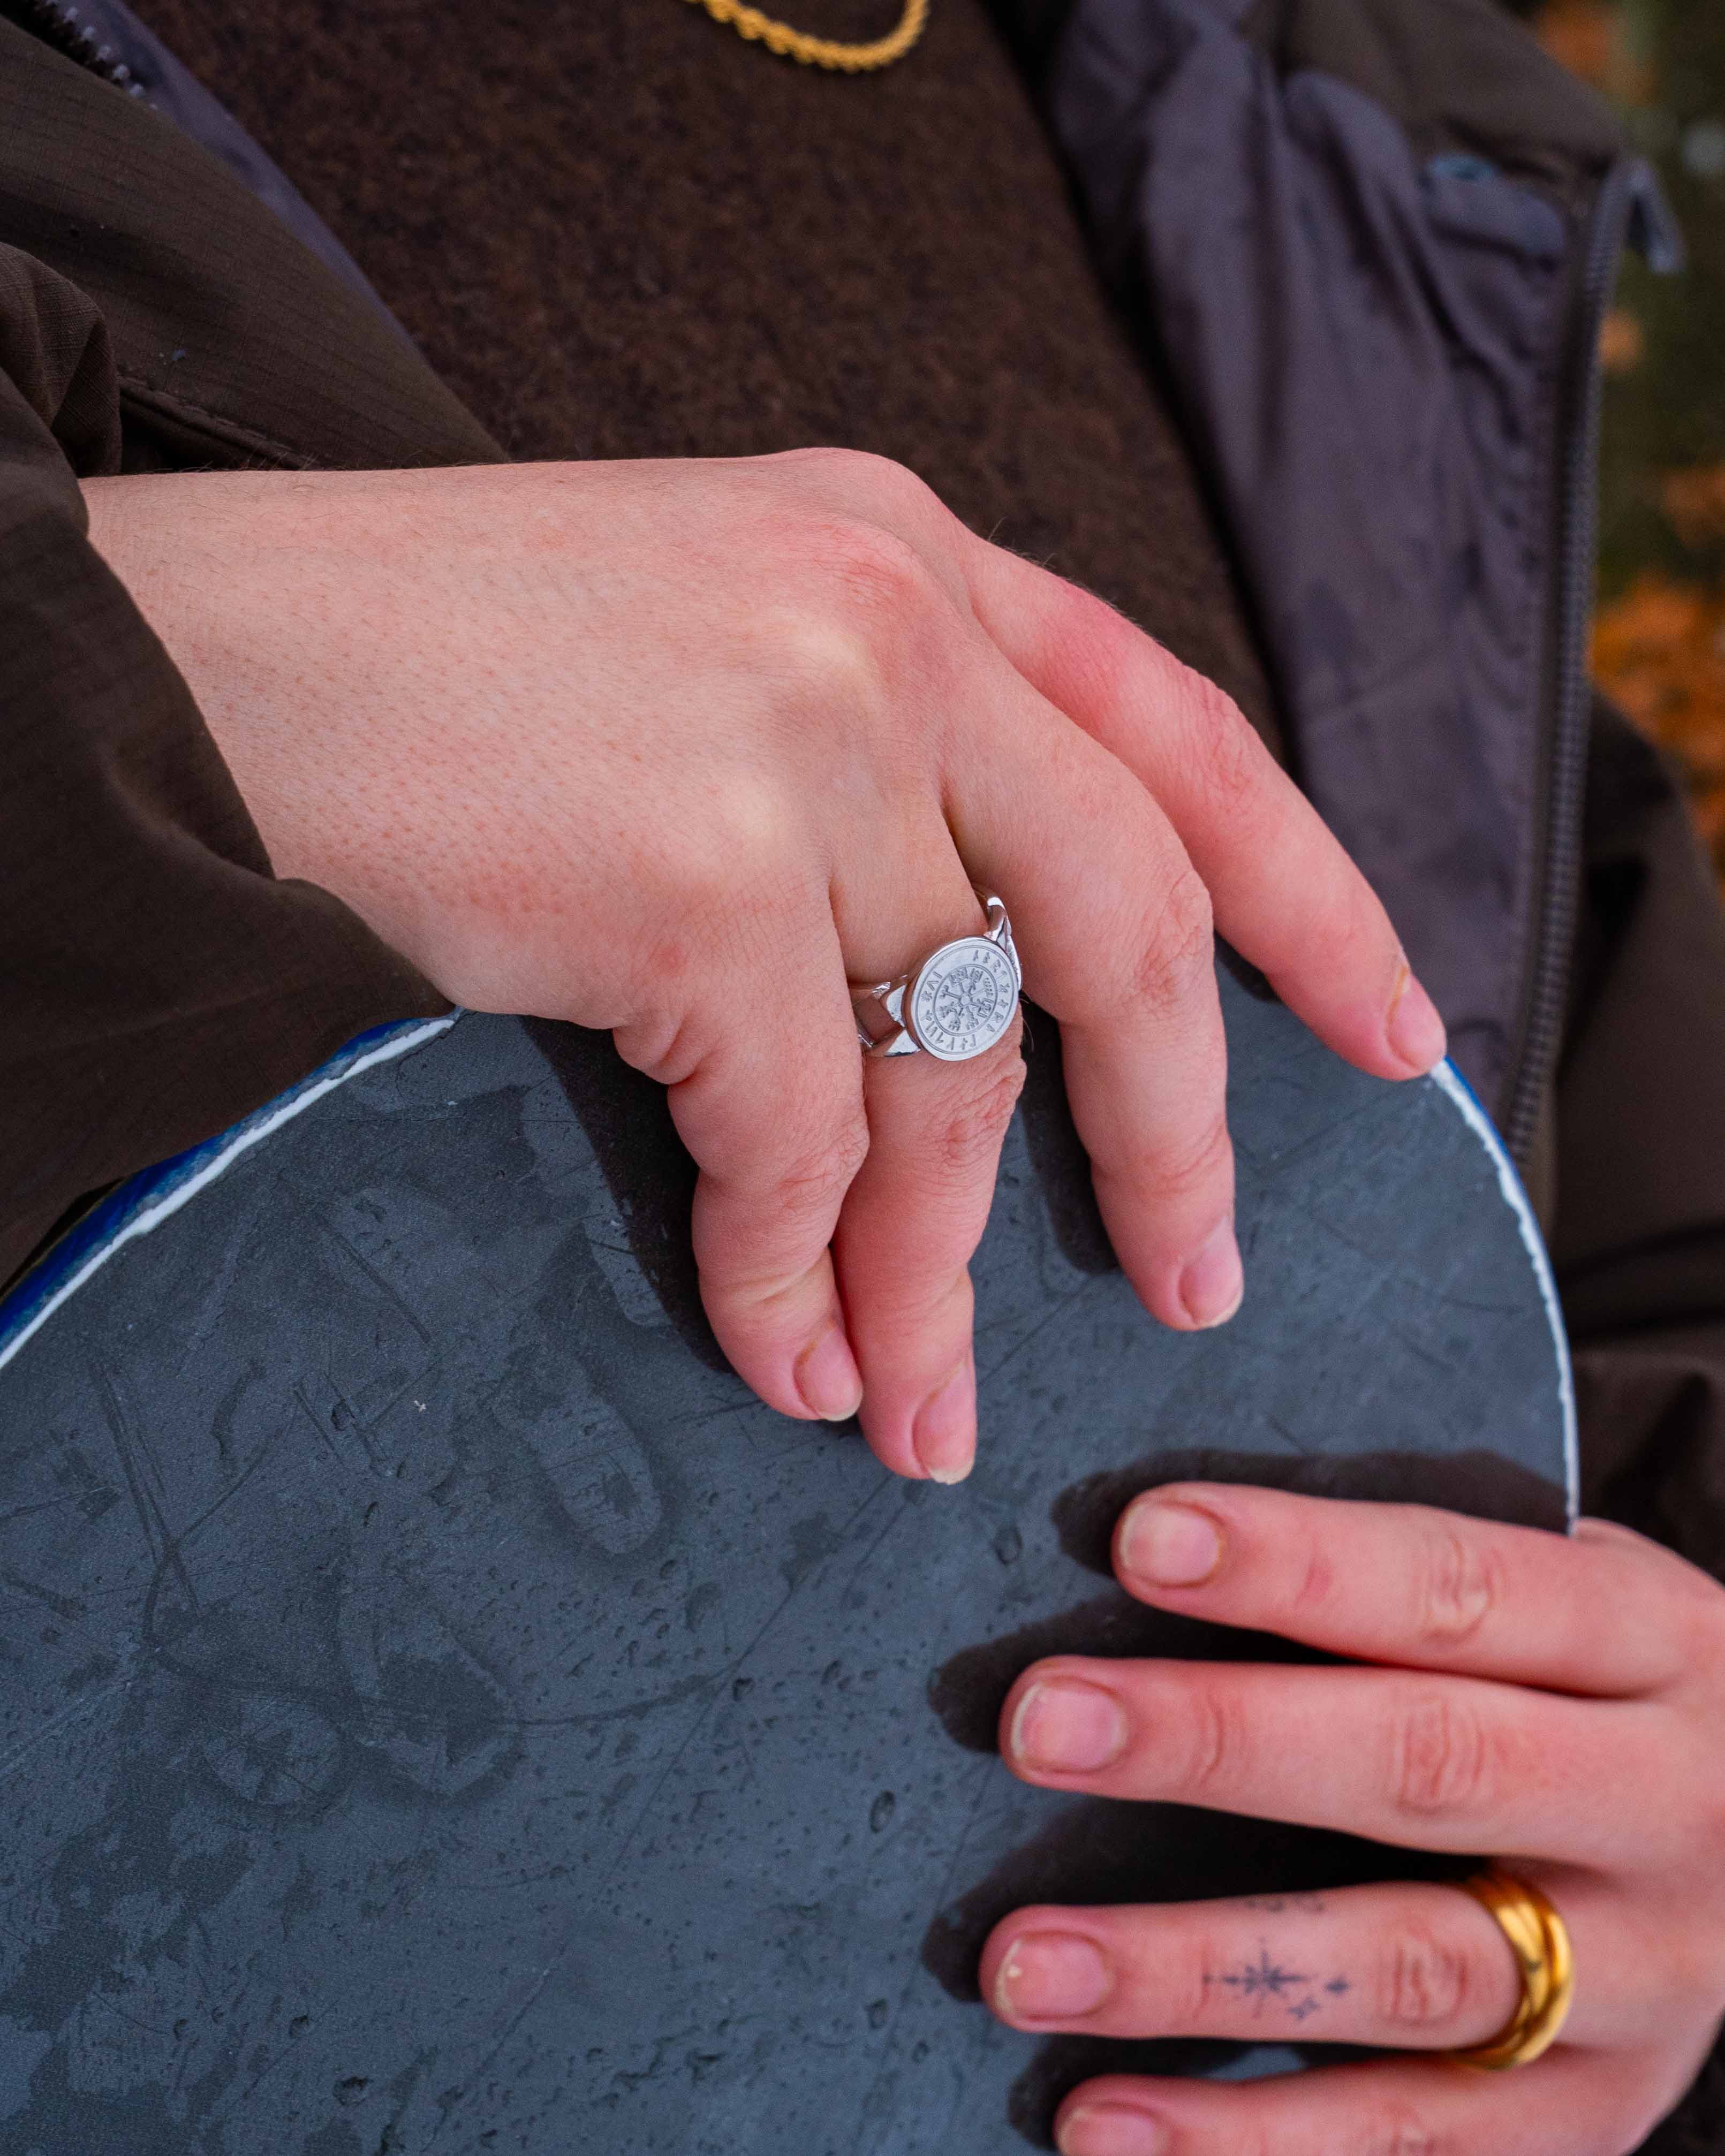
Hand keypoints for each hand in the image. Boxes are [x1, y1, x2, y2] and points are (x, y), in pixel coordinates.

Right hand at [81, 451, 1441, 1481]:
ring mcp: (799, 740)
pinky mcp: (696, 874)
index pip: (1182, 735)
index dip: (1308, 893)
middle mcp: (884, 621)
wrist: (169, 668)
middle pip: (1127, 921)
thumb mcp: (701, 649)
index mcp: (900, 551)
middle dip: (1175, 1133)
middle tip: (1197, 1286)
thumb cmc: (413, 677)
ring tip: (925, 1405)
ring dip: (938, 1269)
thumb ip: (870, 765)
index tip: (1390, 1035)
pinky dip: (790, 1275)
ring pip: (948, 1074)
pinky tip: (780, 1355)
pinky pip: (795, 1143)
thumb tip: (975, 999)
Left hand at [981, 1485, 1724, 2153]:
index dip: (1300, 1562)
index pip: (1459, 1586)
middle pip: (1426, 1767)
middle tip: (1040, 1727)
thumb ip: (1417, 1590)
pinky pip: (1418, 2145)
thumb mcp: (1574, 1608)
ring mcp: (1643, 1984)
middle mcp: (1662, 1807)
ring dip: (1197, 1972)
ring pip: (1408, 1974)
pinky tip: (1106, 2124)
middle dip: (1220, 1742)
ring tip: (1025, 1963)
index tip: (1141, 1539)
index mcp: (1651, 1641)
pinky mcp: (1595, 2118)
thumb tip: (1155, 1558)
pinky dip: (1254, 2144)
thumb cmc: (1608, 1692)